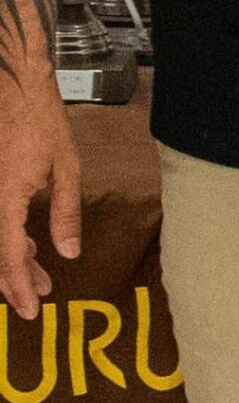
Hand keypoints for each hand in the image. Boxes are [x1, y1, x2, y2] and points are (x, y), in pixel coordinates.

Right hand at [0, 72, 80, 322]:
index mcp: (4, 201)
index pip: (8, 257)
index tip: (32, 311)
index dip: (19, 287)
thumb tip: (68, 254)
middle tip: (38, 299)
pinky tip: (28, 247)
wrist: (14, 92)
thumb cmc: (42, 123)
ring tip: (41, 278)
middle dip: (15, 282)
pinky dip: (7, 242)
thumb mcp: (65, 167)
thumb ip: (65, 213)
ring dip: (12, 263)